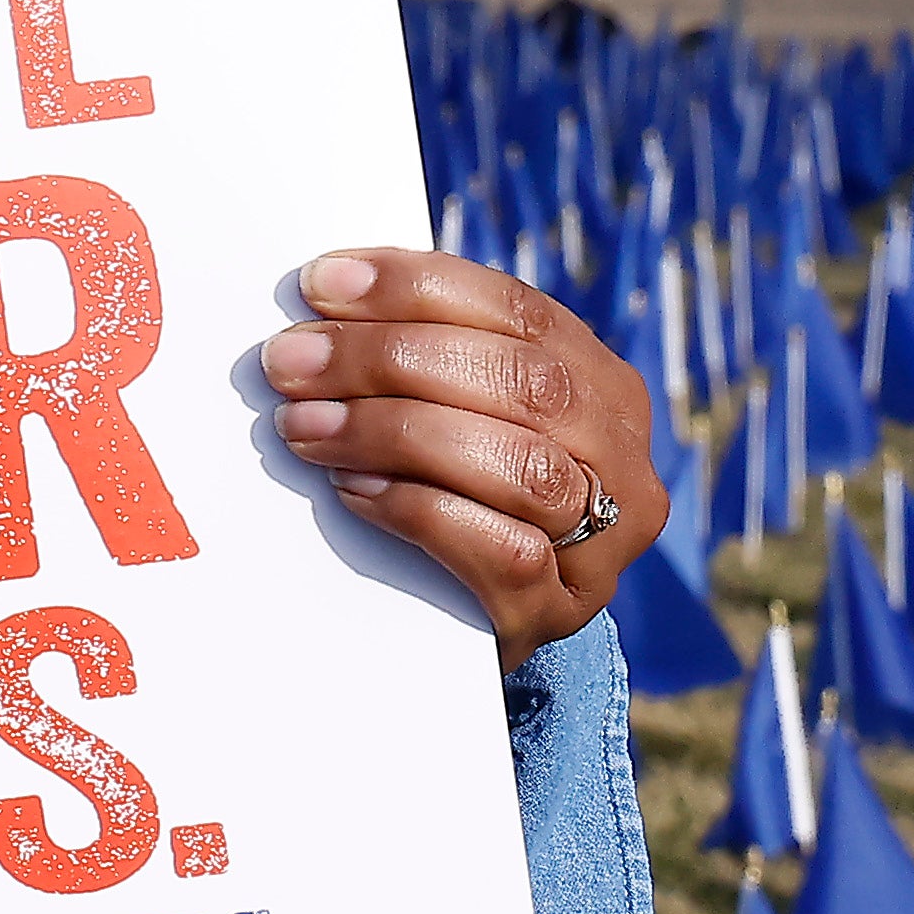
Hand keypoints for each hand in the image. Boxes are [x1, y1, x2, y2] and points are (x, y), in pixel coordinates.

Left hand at [257, 245, 664, 658]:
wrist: (467, 629)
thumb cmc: (452, 495)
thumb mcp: (461, 414)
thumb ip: (426, 360)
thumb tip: (325, 305)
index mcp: (601, 385)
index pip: (518, 311)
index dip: (416, 288)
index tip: (320, 285)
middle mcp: (622, 457)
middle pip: (522, 382)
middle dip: (391, 360)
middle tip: (290, 362)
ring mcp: (605, 540)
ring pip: (521, 466)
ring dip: (395, 434)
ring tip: (305, 428)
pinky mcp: (562, 608)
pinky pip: (504, 550)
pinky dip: (419, 511)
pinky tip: (354, 492)